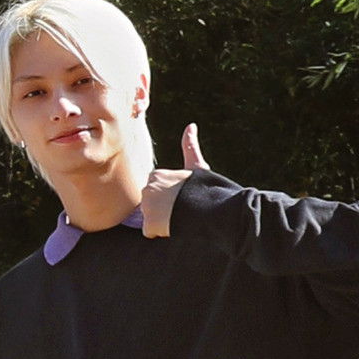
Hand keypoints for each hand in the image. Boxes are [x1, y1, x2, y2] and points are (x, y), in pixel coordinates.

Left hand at [138, 123, 204, 237]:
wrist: (211, 208)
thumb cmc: (204, 187)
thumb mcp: (197, 166)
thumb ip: (189, 146)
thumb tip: (190, 125)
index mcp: (156, 175)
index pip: (156, 191)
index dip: (170, 197)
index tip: (183, 196)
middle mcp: (148, 188)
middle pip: (151, 205)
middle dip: (164, 209)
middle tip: (182, 207)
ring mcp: (147, 206)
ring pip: (150, 218)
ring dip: (162, 220)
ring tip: (179, 215)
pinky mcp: (149, 224)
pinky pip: (150, 232)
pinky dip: (160, 232)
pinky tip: (173, 226)